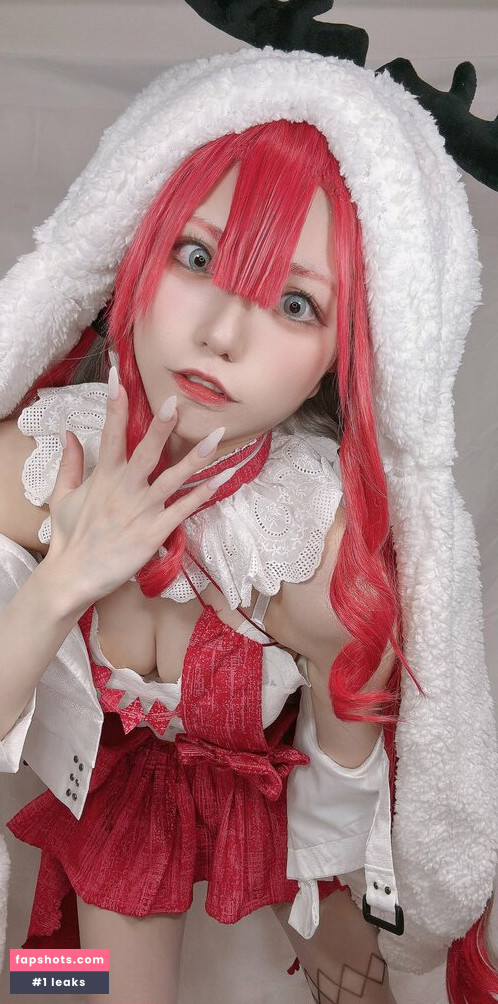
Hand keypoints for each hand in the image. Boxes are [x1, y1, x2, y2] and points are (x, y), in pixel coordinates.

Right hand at [45, 374, 225, 606]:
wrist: (72, 577)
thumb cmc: (69, 537)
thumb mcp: (62, 496)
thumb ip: (70, 463)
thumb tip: (69, 433)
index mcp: (104, 476)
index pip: (110, 434)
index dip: (114, 405)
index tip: (118, 377)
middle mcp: (125, 489)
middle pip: (146, 452)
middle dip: (160, 427)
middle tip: (175, 402)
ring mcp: (142, 510)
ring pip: (172, 479)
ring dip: (195, 458)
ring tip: (215, 437)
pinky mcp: (154, 532)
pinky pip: (183, 510)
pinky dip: (202, 495)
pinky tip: (221, 480)